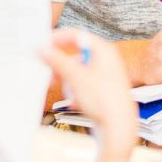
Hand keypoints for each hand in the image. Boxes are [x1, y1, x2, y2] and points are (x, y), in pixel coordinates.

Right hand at [41, 29, 137, 161]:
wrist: (118, 126)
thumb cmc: (105, 100)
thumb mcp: (76, 78)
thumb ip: (58, 61)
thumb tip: (44, 49)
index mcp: (103, 50)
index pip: (77, 35)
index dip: (58, 39)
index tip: (43, 46)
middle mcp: (106, 59)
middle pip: (75, 54)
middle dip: (61, 66)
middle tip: (49, 73)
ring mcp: (105, 74)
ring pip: (78, 70)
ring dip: (68, 80)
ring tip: (67, 92)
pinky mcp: (103, 88)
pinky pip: (83, 83)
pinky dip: (75, 90)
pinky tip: (75, 101)